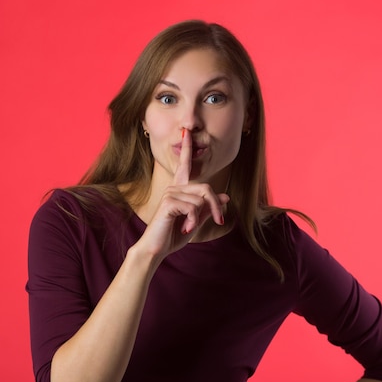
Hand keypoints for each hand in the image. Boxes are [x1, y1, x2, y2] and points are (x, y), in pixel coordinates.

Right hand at [136, 128, 229, 261]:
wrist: (156, 248)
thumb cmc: (173, 235)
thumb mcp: (196, 221)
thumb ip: (208, 208)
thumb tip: (225, 197)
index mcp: (179, 190)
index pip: (184, 165)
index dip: (187, 149)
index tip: (186, 132)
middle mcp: (174, 188)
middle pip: (206, 187)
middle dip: (215, 205)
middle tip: (219, 220)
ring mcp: (170, 193)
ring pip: (201, 199)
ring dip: (203, 216)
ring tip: (192, 227)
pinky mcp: (168, 202)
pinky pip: (193, 207)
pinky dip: (194, 220)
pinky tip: (186, 227)